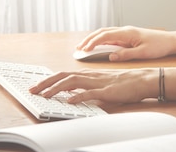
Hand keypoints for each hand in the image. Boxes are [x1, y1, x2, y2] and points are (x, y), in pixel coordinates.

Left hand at [28, 68, 156, 103]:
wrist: (143, 79)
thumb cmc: (125, 83)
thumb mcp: (102, 85)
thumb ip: (88, 89)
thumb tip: (72, 96)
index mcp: (89, 74)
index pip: (64, 75)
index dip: (49, 80)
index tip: (36, 86)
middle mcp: (91, 76)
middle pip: (64, 76)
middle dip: (46, 83)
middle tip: (32, 90)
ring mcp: (99, 83)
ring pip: (74, 82)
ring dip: (57, 88)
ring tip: (45, 95)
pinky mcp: (108, 91)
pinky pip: (91, 93)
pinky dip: (79, 96)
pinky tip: (70, 101)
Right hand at [76, 26, 175, 61]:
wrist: (170, 41)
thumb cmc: (159, 46)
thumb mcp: (142, 53)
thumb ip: (126, 54)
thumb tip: (111, 56)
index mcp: (127, 33)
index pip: (105, 36)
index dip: (93, 42)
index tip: (83, 50)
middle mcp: (125, 30)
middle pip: (102, 32)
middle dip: (88, 39)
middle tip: (78, 48)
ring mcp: (126, 32)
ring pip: (106, 33)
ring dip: (94, 39)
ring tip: (84, 47)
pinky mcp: (128, 36)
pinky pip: (111, 36)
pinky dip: (102, 40)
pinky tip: (97, 46)